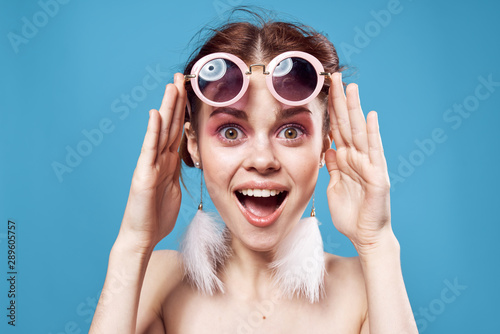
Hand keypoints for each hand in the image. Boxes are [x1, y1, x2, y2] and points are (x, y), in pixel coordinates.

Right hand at [118, 73, 186, 252]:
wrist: (142, 236)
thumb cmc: (156, 215)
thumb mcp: (173, 189)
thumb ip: (178, 171)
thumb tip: (188, 159)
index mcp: (168, 162)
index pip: (178, 131)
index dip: (183, 111)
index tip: (189, 91)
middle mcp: (158, 159)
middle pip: (170, 125)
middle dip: (176, 101)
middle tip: (180, 76)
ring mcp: (149, 165)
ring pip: (161, 132)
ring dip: (167, 108)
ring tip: (171, 86)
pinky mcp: (143, 175)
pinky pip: (149, 151)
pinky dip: (153, 132)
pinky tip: (156, 114)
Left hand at [325, 72, 391, 253]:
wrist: (366, 236)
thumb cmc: (351, 213)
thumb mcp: (334, 186)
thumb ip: (332, 166)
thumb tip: (327, 148)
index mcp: (346, 160)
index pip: (337, 129)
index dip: (331, 109)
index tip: (325, 88)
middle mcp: (358, 158)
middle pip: (347, 124)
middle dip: (341, 101)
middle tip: (335, 76)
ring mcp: (369, 165)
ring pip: (359, 132)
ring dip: (355, 110)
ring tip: (351, 88)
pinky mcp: (377, 177)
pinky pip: (373, 154)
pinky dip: (372, 135)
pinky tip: (370, 117)